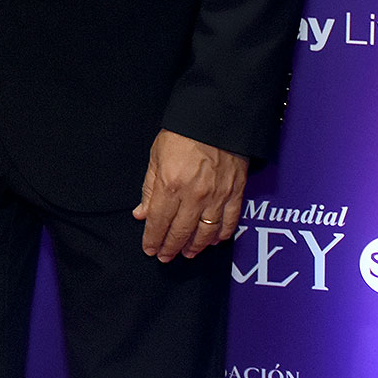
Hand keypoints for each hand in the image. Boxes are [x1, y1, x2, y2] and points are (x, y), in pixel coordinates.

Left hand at [133, 129, 248, 261]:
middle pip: (182, 231)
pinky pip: (230, 222)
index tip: (149, 249)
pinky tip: (214, 241)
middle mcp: (195, 196)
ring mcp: (218, 197)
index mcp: (171, 185)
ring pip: (206, 233)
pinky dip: (221, 235)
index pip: (159, 221)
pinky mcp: (236, 194)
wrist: (216, 119)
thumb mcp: (156, 157)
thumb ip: (150, 189)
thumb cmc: (181, 135)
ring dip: (196, 246)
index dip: (153, 239)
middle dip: (171, 248)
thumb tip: (141, 214)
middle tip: (165, 257)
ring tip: (187, 253)